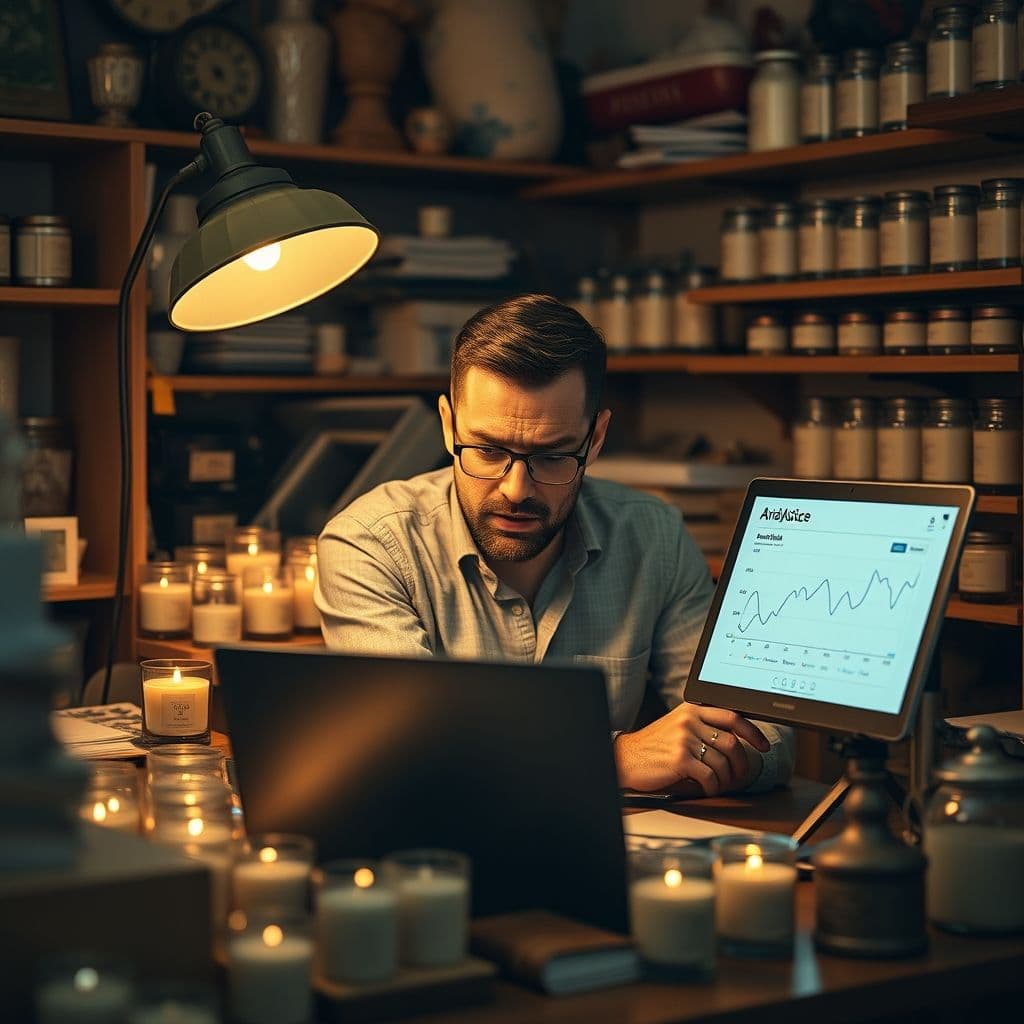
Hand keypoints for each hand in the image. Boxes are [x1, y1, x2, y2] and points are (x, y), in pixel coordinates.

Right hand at [614, 702, 769, 795]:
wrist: (625, 757)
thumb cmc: (653, 745)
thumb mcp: (677, 726)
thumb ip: (701, 726)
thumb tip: (735, 739)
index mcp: (691, 710)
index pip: (732, 717)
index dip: (753, 732)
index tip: (763, 745)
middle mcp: (689, 721)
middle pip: (732, 742)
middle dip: (741, 763)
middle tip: (740, 774)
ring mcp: (684, 739)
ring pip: (722, 762)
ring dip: (725, 779)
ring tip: (719, 783)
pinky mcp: (680, 759)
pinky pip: (710, 776)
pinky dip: (713, 786)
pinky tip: (707, 788)